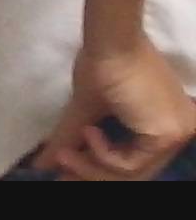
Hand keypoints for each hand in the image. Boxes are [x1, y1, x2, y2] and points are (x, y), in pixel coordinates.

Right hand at [31, 40, 195, 178]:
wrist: (111, 44)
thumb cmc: (102, 66)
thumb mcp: (86, 109)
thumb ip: (70, 137)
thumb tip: (41, 163)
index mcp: (162, 125)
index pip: (132, 161)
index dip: (95, 169)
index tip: (63, 173)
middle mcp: (177, 133)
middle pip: (132, 171)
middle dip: (90, 173)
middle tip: (59, 175)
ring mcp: (175, 135)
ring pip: (131, 171)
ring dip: (91, 165)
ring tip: (64, 153)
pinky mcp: (167, 136)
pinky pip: (132, 163)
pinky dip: (104, 154)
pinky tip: (90, 132)